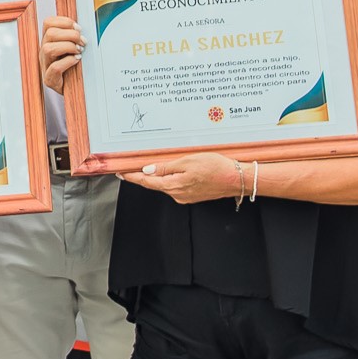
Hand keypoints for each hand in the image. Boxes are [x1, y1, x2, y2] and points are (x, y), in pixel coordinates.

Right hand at [40, 15, 83, 92]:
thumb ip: (74, 37)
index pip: (48, 23)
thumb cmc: (74, 68)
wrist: (73, 92)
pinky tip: (76, 60)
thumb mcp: (73, 48)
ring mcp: (45, 65)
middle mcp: (44, 52)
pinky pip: (55, 67)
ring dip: (68, 47)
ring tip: (79, 51)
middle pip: (49, 33)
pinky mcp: (50, 79)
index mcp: (48, 41)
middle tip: (82, 42)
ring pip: (48, 48)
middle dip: (70, 34)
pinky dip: (68, 62)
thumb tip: (83, 28)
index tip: (78, 28)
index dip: (64, 22)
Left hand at [118, 153, 243, 203]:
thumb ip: (165, 168)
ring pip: (166, 185)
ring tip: (154, 166)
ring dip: (159, 177)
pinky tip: (174, 172)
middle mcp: (177, 194)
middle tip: (132, 166)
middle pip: (155, 184)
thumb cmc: (215, 167)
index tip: (121, 173)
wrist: (235, 179)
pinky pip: (176, 187)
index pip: (146, 182)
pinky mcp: (192, 196)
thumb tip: (147, 171)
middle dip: (144, 176)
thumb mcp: (187, 161)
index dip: (132, 177)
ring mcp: (185, 197)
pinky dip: (171, 179)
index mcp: (174, 186)